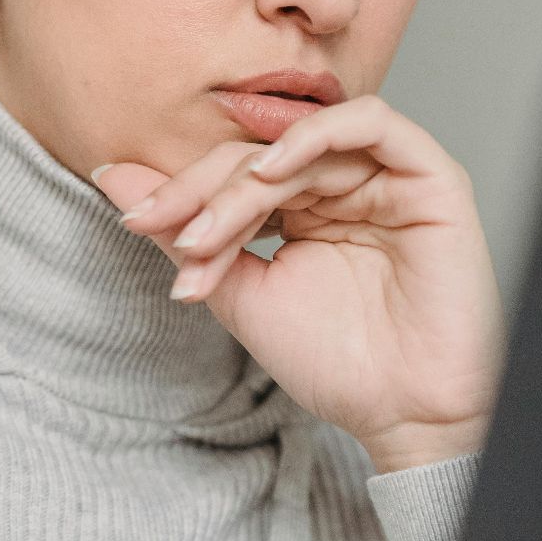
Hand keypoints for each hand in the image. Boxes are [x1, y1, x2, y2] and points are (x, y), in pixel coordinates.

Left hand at [90, 95, 503, 472]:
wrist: (404, 416)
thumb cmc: (336, 362)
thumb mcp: (242, 294)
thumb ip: (185, 235)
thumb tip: (111, 175)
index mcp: (304, 206)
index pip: (231, 173)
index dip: (180, 193)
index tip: (133, 222)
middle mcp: (344, 184)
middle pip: (257, 154)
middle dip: (200, 191)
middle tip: (160, 228)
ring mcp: (387, 178)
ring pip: (299, 143)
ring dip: (243, 180)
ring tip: (210, 226)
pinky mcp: (430, 178)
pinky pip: (374, 124)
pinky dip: (315, 135)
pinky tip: (271, 170)